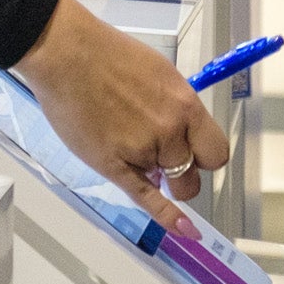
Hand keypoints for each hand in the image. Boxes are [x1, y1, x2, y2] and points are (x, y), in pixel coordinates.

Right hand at [12, 0, 231, 236]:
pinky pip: (147, 198)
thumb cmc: (106, 55)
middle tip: (165, 161)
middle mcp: (170, 130)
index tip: (194, 157)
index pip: (215, 150)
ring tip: (129, 148)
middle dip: (184, 172)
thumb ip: (172, 108)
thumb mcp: (158, 73)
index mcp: (184, 104)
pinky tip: (184, 230)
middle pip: (194, 174)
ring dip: (156, 176)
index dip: (204, 157)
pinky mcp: (115, 165)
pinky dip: (168, 217)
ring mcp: (143, 149)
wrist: (68, 54)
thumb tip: (176, 134)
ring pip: (167, 184)